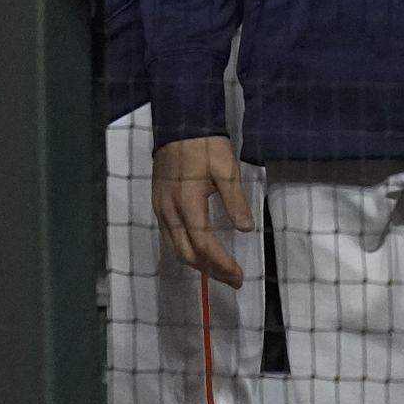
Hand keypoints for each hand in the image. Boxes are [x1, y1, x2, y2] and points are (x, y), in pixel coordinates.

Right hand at [151, 135, 254, 287]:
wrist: (178, 124)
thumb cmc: (204, 146)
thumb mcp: (226, 169)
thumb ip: (235, 201)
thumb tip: (245, 229)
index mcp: (187, 202)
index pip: (204, 244)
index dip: (221, 264)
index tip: (239, 275)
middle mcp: (169, 210)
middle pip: (186, 253)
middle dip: (210, 270)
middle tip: (232, 279)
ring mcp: (160, 207)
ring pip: (174, 247)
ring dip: (196, 263)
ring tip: (218, 270)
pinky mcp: (158, 203)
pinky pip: (169, 236)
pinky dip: (184, 250)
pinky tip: (197, 250)